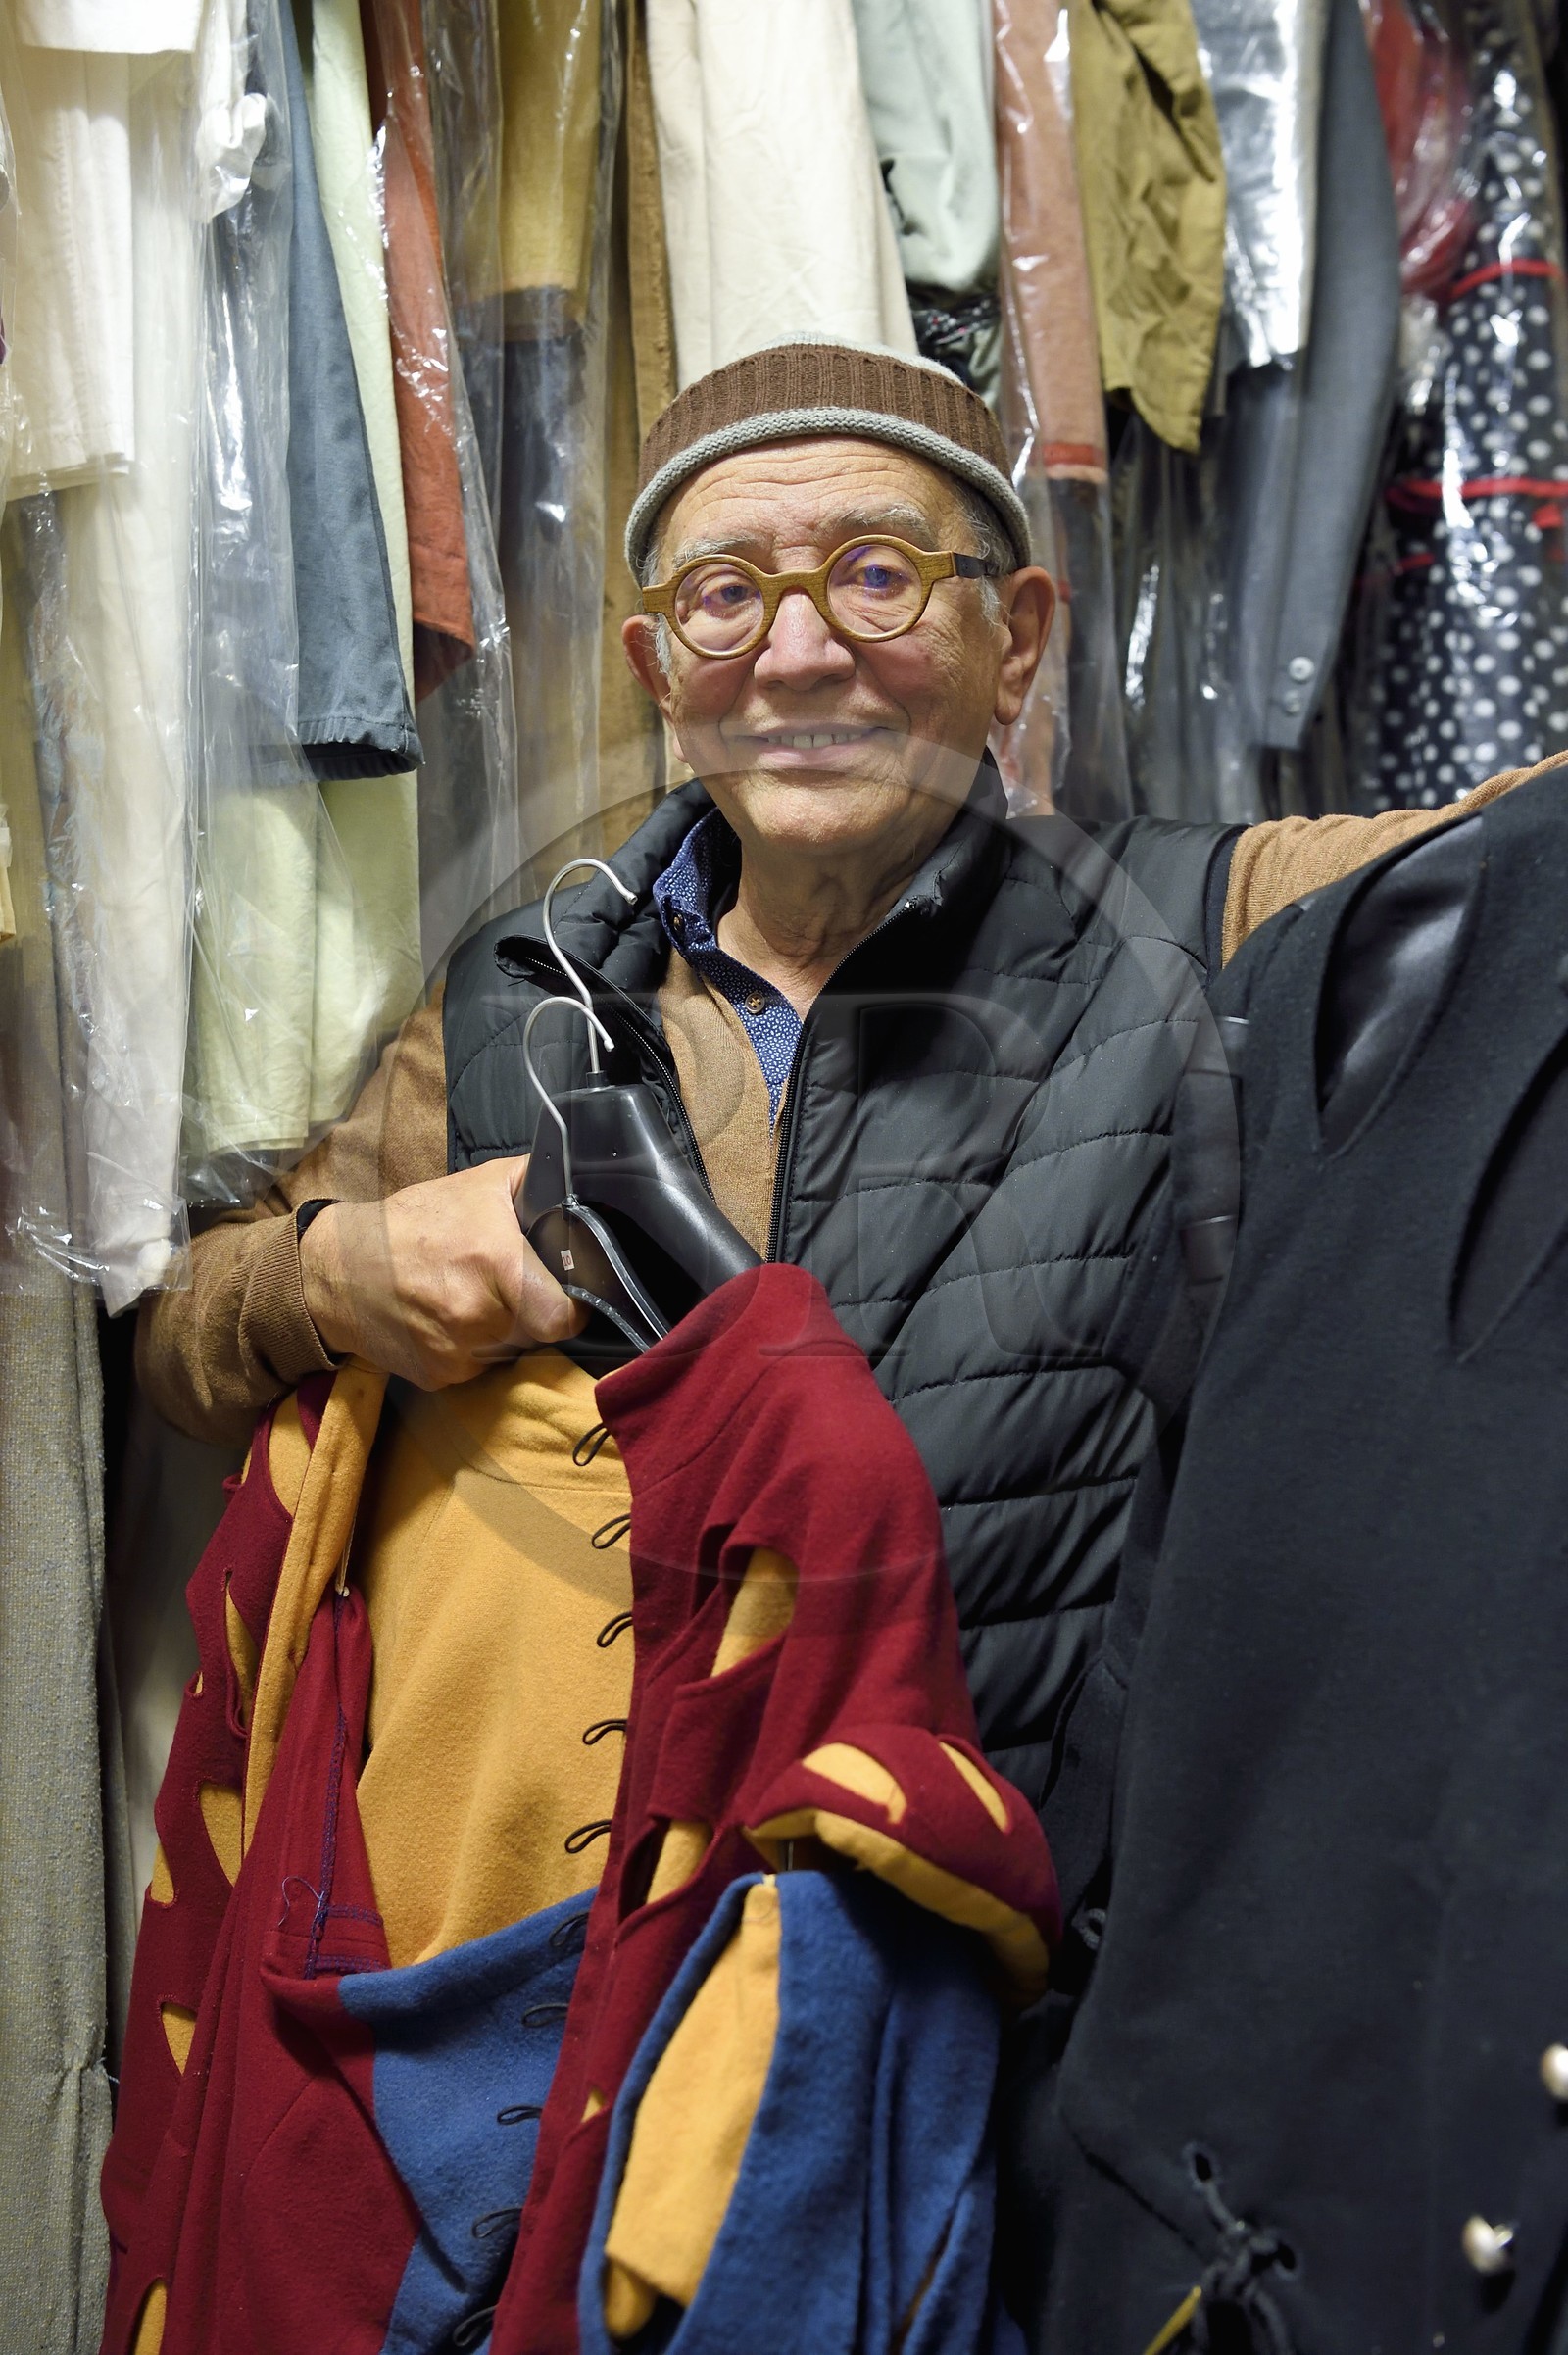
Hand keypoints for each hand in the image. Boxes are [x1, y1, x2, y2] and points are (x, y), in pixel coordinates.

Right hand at [299, 1158, 585, 1387]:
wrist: (336, 1271)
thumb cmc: (411, 1223)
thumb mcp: (478, 1184)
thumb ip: (536, 1180)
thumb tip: (583, 1179)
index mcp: (495, 1266)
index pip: (565, 1316)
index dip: (575, 1307)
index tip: (571, 1293)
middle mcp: (480, 1317)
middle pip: (541, 1333)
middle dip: (538, 1312)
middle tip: (520, 1286)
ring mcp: (459, 1354)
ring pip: (512, 1352)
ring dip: (508, 1330)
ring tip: (480, 1297)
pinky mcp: (440, 1377)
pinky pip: (481, 1367)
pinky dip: (476, 1346)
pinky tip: (454, 1317)